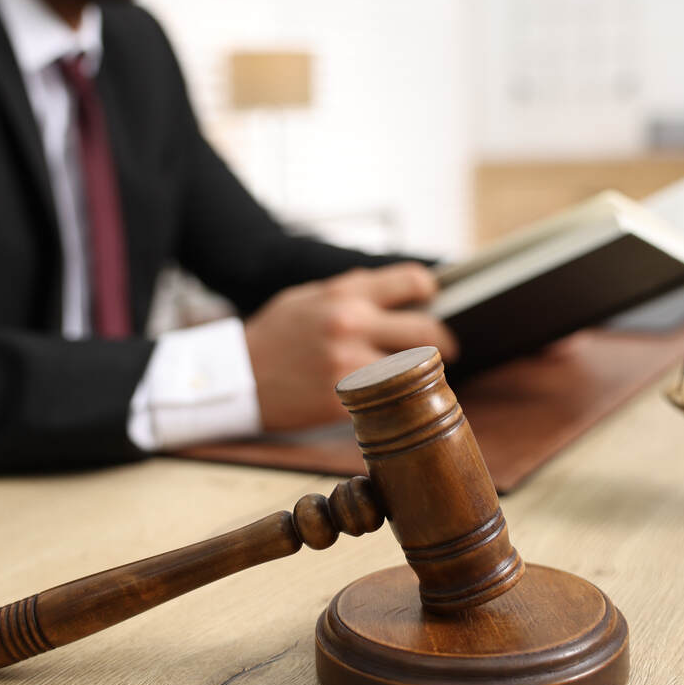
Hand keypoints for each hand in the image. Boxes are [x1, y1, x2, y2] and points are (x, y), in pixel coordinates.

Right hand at [244, 263, 458, 430]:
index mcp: (344, 295)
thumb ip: (352, 291)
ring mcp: (349, 366)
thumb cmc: (274, 335)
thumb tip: (398, 288)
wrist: (236, 379)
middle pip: (427, 332)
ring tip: (417, 375)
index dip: (428, 292)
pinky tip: (387, 398)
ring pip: (414, 370)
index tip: (430, 302)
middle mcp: (350, 326)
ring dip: (420, 374)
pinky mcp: (344, 402)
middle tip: (447, 350)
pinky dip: (392, 400)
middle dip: (442, 342)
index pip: (413, 282)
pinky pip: (387, 400)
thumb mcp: (307, 296)